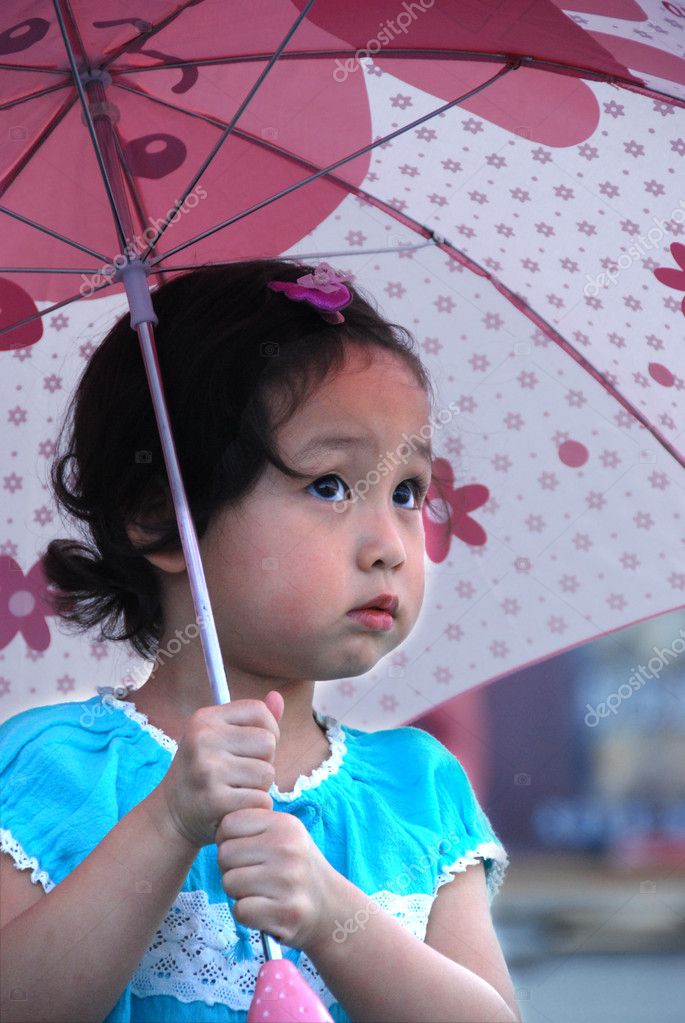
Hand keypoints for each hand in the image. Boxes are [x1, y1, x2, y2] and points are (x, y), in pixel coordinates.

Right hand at [152, 691, 283, 848]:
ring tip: (236, 789)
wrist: (169, 814)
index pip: (259, 711)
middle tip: (241, 773)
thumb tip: (278, 696)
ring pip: (267, 774)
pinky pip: (261, 800)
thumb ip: (251, 720)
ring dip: (259, 787)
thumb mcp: (218, 738)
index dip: (269, 729)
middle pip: (268, 743)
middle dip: (263, 761)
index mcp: (205, 718)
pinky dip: (256, 807)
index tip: (254, 746)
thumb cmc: (202, 772)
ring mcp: (208, 769)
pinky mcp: (215, 800)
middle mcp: (203, 739)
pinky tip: (236, 806)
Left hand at [216, 806, 343, 953]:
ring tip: (261, 892)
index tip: (244, 852)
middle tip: (253, 875)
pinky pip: (240, 910)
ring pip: (229, 883)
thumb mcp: (285, 835)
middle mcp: (287, 848)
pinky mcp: (286, 912)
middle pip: (224, 854)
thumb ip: (254, 826)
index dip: (228, 840)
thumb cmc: (296, 869)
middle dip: (231, 868)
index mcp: (285, 824)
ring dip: (239, 893)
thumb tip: (218, 829)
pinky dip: (247, 914)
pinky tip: (265, 910)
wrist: (330, 907)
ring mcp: (288, 881)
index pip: (228, 824)